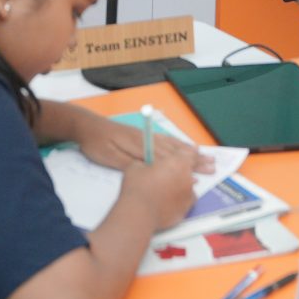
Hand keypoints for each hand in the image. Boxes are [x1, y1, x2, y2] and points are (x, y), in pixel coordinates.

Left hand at [77, 115, 206, 175]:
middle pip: (175, 149)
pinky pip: (164, 139)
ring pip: (171, 143)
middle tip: (212, 164)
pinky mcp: (140, 135)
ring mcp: (144, 135)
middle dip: (194, 158)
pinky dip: (176, 143)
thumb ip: (132, 165)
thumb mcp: (111, 158)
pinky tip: (181, 146)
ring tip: (203, 155)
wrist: (85, 126)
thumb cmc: (96, 144)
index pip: (170, 156)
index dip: (188, 163)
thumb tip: (152, 172)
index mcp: (142, 145)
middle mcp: (147, 138)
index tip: (204, 169)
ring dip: (188, 150)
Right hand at [126, 141, 204, 231]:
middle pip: (192, 170)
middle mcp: (187, 178)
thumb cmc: (138, 185)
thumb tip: (146, 164)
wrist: (140, 211)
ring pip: (190, 187)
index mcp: (177, 162)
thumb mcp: (137, 166)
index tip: (198, 150)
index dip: (192, 152)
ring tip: (176, 187)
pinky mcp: (185, 210)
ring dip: (185, 185)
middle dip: (198, 167)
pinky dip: (181, 200)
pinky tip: (173, 200)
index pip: (189, 154)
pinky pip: (186, 202)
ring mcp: (188, 195)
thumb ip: (147, 162)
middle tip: (207, 167)